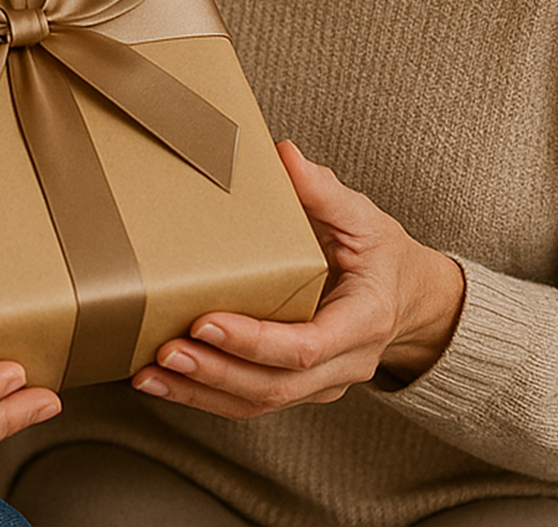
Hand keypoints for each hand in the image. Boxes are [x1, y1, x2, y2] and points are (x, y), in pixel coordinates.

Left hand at [132, 142, 463, 418]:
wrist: (408, 298)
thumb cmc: (382, 254)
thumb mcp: (363, 217)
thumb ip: (324, 190)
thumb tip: (284, 155)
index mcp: (363, 320)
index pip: (307, 346)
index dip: (254, 341)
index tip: (205, 321)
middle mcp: (345, 364)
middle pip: (276, 384)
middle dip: (216, 371)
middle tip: (164, 350)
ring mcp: (321, 384)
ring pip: (259, 402)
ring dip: (200, 393)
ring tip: (149, 375)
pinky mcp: (298, 387)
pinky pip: (252, 401)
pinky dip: (206, 396)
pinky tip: (165, 382)